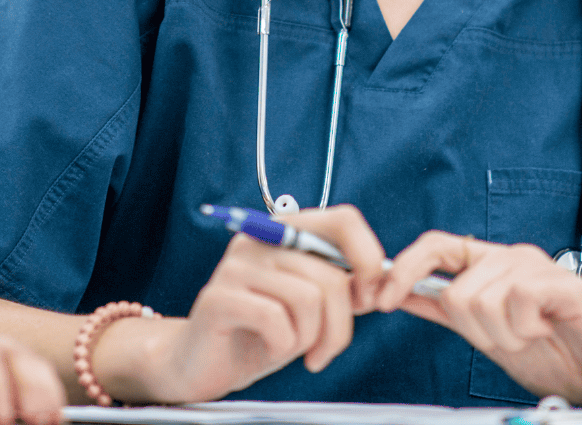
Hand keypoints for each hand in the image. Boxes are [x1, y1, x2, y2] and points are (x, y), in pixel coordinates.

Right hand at [98, 205, 388, 403]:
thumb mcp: (310, 308)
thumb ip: (342, 289)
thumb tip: (380, 285)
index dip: (369, 258)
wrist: (201, 362)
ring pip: (309, 299)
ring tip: (294, 349)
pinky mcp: (219, 297)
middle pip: (332, 275)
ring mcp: (235, 265)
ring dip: (311, 338)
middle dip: (341, 326)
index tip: (372, 298)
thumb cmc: (259, 332)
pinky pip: (277, 321)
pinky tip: (272, 350)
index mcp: (285, 231)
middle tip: (325, 350)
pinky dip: (285, 346)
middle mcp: (259, 238)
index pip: (344, 220)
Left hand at [375, 235, 581, 410]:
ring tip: (530, 336)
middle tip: (507, 339)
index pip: (433, 248)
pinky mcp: (562, 282)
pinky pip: (518, 299)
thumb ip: (445, 310)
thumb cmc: (557, 352)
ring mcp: (536, 266)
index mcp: (489, 266)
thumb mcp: (486, 335)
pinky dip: (524, 327)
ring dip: (503, 335)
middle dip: (474, 329)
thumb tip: (397, 292)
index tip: (380, 298)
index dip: (401, 269)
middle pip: (456, 288)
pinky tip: (542, 329)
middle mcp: (509, 258)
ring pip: (482, 299)